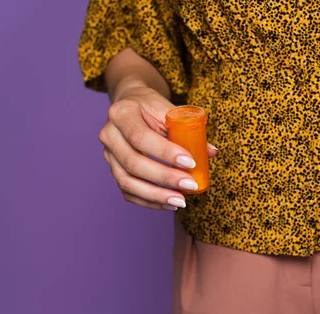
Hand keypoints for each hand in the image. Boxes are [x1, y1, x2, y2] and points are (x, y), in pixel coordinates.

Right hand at [99, 86, 218, 210]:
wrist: (133, 105)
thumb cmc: (153, 108)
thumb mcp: (170, 110)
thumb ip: (189, 129)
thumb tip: (211, 152)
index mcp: (122, 113)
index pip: (140, 137)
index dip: (165, 153)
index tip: (191, 162)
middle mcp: (109, 134)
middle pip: (133, 163)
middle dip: (164, 178)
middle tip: (190, 185)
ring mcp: (108, 155)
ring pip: (127, 182)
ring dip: (156, 195)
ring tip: (181, 201)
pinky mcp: (113, 170)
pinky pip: (128, 192)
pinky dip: (149, 201)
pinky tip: (169, 204)